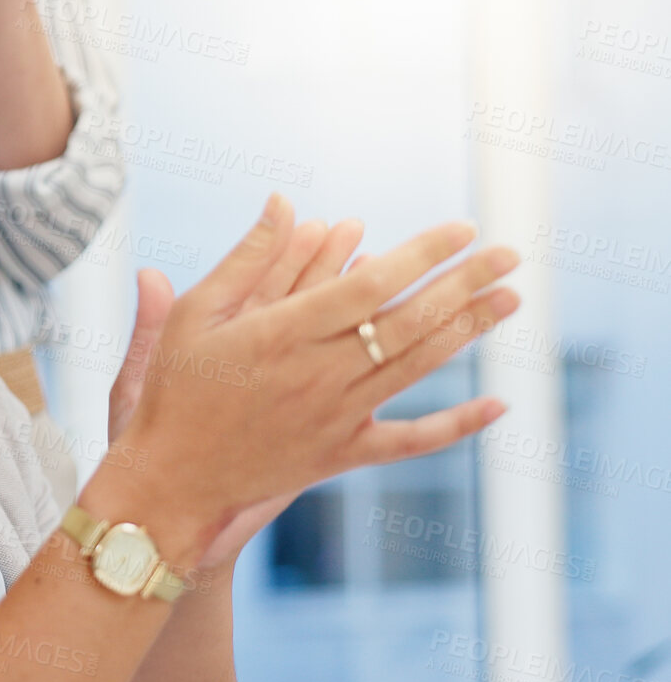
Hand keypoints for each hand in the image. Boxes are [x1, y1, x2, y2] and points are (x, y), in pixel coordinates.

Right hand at [96, 195, 520, 564]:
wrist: (171, 480)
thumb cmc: (176, 390)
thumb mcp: (196, 315)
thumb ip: (245, 258)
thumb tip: (283, 201)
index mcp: (281, 333)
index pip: (369, 284)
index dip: (420, 254)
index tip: (460, 229)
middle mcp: (318, 374)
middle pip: (408, 321)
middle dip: (465, 283)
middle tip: (511, 254)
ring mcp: (335, 417)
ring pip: (416, 368)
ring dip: (468, 332)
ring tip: (509, 299)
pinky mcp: (341, 454)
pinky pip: (410, 441)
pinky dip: (457, 426)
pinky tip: (498, 407)